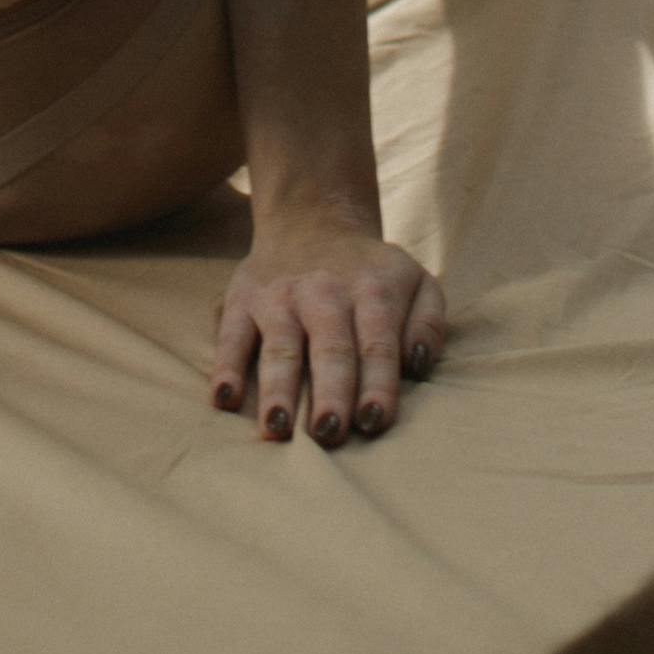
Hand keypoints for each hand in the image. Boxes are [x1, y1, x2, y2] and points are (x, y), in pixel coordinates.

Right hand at [210, 202, 445, 442]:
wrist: (313, 220)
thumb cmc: (371, 274)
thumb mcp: (416, 282)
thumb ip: (429, 324)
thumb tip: (416, 365)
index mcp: (373, 292)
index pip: (378, 344)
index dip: (377, 384)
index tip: (374, 421)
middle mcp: (325, 293)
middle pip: (330, 348)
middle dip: (330, 391)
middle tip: (329, 433)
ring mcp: (281, 296)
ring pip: (281, 346)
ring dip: (278, 388)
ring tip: (277, 428)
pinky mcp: (243, 298)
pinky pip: (232, 334)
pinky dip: (227, 366)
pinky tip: (224, 398)